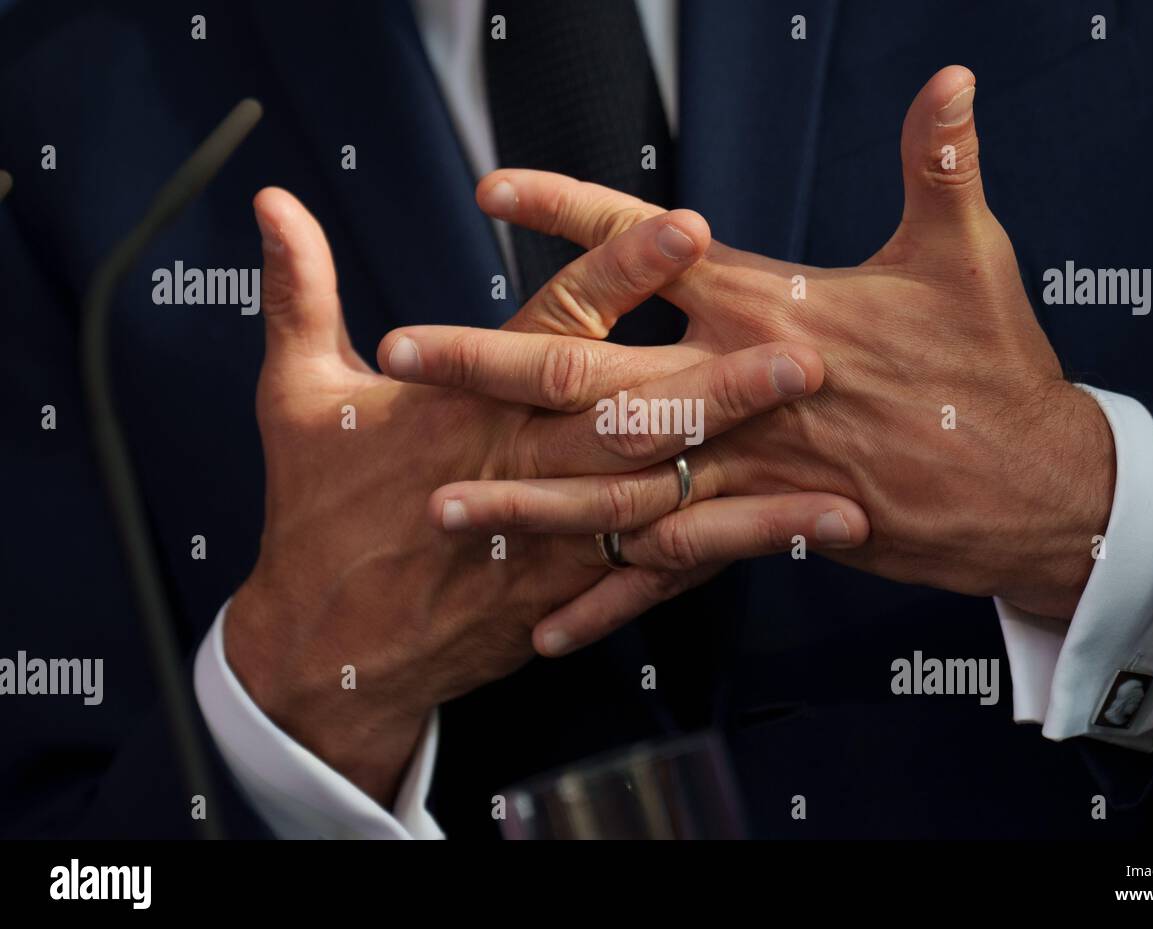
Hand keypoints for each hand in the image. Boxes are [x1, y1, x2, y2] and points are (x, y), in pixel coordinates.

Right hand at [225, 188, 866, 802]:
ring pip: (658, 505)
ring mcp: (547, 539)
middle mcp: (516, 470)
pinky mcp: (566, 591)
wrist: (326, 649)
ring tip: (829, 466)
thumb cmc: (315, 515)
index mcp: (460, 409)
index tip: (687, 230)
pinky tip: (791, 541)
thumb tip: (275, 200)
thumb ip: (300, 294)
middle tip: (801, 355)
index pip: (554, 326)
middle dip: (718, 388)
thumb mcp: (296, 398)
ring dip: (745, 485)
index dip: (620, 273)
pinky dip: (722, 555)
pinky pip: (654, 572)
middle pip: (629, 419)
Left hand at [388, 66, 1114, 654]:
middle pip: (595, 374)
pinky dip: (612, 598)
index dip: (571, 216)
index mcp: (772, 307)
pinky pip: (671, 571)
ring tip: (438, 506)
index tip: (491, 192)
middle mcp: (739, 390)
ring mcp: (744, 470)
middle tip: (400, 355)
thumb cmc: (995, 368)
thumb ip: (940, 164)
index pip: (651, 250)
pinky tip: (544, 628)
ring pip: (612, 488)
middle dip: (490, 367)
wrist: (1032, 489)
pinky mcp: (763, 531)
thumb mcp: (971, 255)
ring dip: (523, 500)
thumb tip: (954, 78)